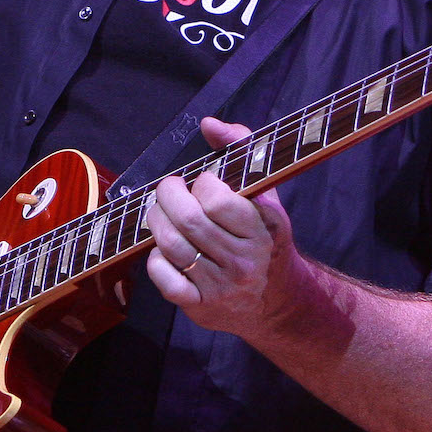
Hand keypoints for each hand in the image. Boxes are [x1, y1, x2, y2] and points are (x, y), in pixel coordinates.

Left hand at [143, 117, 309, 340]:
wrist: (275, 300)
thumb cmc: (264, 236)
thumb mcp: (264, 192)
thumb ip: (242, 148)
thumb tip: (209, 124)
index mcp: (264, 228)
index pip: (218, 200)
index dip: (201, 184)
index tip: (203, 183)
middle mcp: (245, 259)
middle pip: (188, 221)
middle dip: (167, 197)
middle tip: (169, 190)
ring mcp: (222, 286)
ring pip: (172, 246)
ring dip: (156, 222)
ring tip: (160, 213)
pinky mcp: (201, 307)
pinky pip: (165, 279)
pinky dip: (156, 259)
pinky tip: (164, 250)